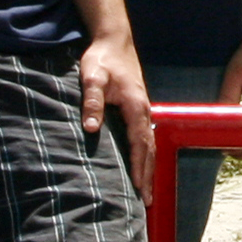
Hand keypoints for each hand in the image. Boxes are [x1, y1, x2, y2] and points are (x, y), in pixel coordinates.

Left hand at [81, 33, 153, 188]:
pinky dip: (146, 155)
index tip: (139, 186)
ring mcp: (143, 110)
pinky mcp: (138, 109)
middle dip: (148, 175)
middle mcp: (144, 110)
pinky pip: (146, 137)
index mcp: (135, 106)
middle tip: (148, 201)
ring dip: (149, 168)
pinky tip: (142, 166)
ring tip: (147, 191)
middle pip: (150, 149)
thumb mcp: (92, 77)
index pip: (140, 142)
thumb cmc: (102, 59)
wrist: (113, 40)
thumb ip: (92, 101)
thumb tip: (91, 127)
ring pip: (150, 144)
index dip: (139, 166)